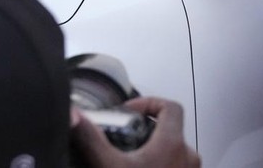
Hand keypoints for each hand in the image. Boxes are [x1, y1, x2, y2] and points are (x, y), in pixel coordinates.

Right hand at [70, 97, 200, 167]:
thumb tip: (74, 114)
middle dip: (145, 130)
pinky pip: (174, 167)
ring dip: (151, 150)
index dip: (149, 102)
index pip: (171, 107)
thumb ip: (91, 140)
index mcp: (173, 144)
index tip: (127, 111)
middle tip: (122, 138)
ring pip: (172, 151)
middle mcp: (188, 156)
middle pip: (170, 130)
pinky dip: (157, 165)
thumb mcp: (108, 167)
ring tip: (126, 160)